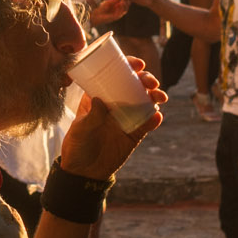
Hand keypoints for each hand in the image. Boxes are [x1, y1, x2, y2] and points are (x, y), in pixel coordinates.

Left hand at [57, 57, 166, 180]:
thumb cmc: (77, 146)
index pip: (115, 75)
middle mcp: (116, 103)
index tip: (138, 64)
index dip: (128, 66)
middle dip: (146, 79)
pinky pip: (148, 123)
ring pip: (145, 101)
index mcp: (100, 96)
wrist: (85, 172)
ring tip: (159, 97)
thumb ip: (91, 116)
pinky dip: (154, 119)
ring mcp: (127, 117)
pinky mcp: (135, 133)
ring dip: (155, 96)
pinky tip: (156, 117)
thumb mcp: (80, 129)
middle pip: (135, 85)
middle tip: (150, 81)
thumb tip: (99, 101)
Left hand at [86, 0, 129, 25]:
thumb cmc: (101, 7)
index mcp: (116, 7)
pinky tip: (121, 3)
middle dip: (127, 2)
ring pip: (125, 10)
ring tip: (123, 0)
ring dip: (125, 5)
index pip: (124, 3)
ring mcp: (117, 14)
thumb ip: (116, 1)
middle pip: (126, 7)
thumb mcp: (109, 2)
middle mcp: (118, 11)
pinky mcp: (116, 17)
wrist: (96, 14)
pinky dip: (122, 8)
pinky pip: (121, 13)